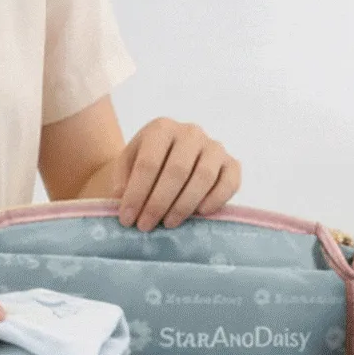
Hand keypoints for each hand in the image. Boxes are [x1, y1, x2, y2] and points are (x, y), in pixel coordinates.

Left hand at [113, 121, 241, 231]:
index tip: (127, 218)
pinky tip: (200, 214)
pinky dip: (216, 199)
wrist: (169, 158)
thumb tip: (122, 199)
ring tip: (168, 223)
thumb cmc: (146, 164)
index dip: (137, 194)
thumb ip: (123, 180)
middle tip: (145, 226)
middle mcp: (190, 132)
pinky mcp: (231, 163)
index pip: (148, 163)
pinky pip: (230, 182)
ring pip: (203, 176)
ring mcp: (214, 146)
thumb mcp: (127, 166)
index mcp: (161, 128)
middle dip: (158, 203)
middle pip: (176, 170)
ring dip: (184, 205)